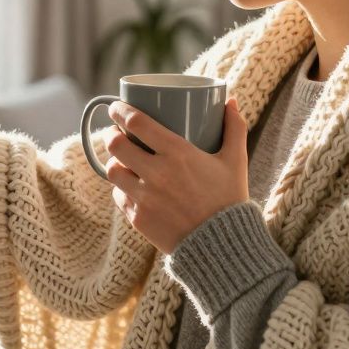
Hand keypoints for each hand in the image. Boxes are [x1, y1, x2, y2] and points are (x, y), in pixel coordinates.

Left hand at [104, 97, 250, 254]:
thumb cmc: (229, 199)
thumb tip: (231, 102)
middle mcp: (156, 173)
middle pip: (116, 144)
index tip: (117, 107)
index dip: (121, 111)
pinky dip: (122, 188)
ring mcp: (145, 198)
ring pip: (112, 171)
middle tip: (117, 132)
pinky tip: (129, 185)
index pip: (137, 123)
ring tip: (122, 159)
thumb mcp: (235, 161)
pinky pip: (119, 196)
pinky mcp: (138, 218)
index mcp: (178, 153)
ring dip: (115, 162)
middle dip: (112, 134)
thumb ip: (234, 128)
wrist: (223, 246)